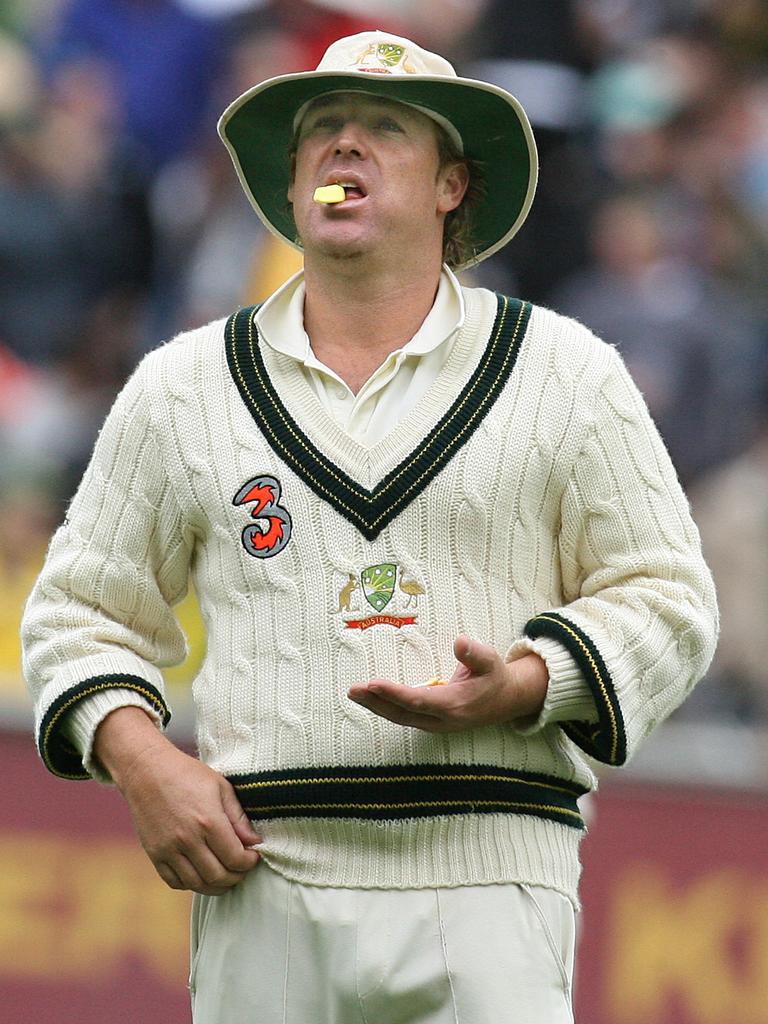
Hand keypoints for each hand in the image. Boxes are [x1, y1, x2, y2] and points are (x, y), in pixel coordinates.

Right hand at [95, 708, 261, 894]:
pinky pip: (175, 881)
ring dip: (215, 886)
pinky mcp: (154, 854)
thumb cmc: (187, 775)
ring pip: (197, 884)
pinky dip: (191, 884)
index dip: (249, 863)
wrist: (147, 771)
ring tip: (225, 876)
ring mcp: (168, 849)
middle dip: (236, 877)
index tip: (253, 857)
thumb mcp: (220, 787)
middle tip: (242, 869)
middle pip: (218, 876)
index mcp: (208, 821)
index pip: (235, 858)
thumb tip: (255, 841)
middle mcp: (188, 839)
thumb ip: (238, 817)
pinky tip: (201, 874)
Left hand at [347, 636, 547, 732]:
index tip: (373, 683)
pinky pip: (405, 716)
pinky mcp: (432, 721)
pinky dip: (387, 707)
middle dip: (376, 702)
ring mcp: (436, 724)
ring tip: (355, 693)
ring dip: (377, 706)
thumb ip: (474, 653)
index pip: (418, 701)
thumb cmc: (495, 677)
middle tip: (353, 690)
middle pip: (402, 714)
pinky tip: (372, 698)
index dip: (394, 693)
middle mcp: (442, 719)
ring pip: (401, 717)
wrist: (507, 701)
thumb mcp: (491, 661)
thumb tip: (459, 641)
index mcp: (455, 705)